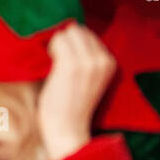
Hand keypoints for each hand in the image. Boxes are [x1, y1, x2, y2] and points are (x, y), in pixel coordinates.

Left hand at [37, 24, 115, 159]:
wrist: (68, 129)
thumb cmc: (71, 106)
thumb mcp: (87, 79)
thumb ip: (84, 59)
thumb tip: (66, 34)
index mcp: (110, 63)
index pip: (89, 35)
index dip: (72, 42)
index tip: (63, 57)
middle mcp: (103, 59)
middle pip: (78, 30)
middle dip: (64, 40)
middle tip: (56, 59)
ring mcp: (88, 61)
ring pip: (67, 33)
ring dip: (55, 43)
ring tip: (53, 64)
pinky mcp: (71, 64)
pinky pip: (58, 40)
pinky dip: (49, 48)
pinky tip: (49, 65)